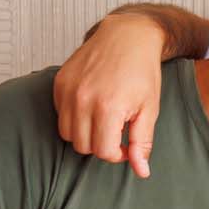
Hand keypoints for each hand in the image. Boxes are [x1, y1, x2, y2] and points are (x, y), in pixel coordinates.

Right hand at [53, 13, 167, 176]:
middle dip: (101, 145)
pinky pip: (61, 115)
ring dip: (85, 134)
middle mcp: (83, 99)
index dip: (119, 154)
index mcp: (108, 108)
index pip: (104, 152)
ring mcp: (67, 90)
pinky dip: (74, 118)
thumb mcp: (150, 110)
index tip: (129, 144)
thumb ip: (142, 143)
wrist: (127, 37)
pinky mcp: (58, 82)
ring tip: (105, 119)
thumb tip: (141, 171)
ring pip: (67, 134)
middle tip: (117, 131)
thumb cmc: (142, 73)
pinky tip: (93, 105)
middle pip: (83, 146)